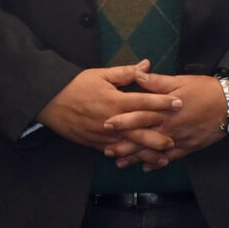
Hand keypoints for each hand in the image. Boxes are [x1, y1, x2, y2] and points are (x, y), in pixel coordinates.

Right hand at [38, 62, 173, 153]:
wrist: (49, 101)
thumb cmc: (75, 85)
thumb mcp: (100, 74)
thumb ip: (126, 72)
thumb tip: (146, 65)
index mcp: (115, 100)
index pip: (144, 101)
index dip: (163, 102)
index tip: (179, 103)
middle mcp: (112, 120)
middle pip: (141, 129)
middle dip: (161, 133)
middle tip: (178, 136)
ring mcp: (104, 134)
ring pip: (130, 145)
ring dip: (148, 152)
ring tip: (165, 157)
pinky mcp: (95, 144)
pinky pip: (115, 152)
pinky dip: (128, 158)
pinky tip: (140, 163)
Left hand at [107, 71, 228, 167]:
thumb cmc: (205, 89)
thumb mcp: (180, 81)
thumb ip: (157, 82)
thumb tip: (136, 75)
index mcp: (166, 110)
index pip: (139, 116)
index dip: (122, 121)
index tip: (106, 125)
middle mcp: (170, 127)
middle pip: (143, 138)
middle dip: (125, 146)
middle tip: (107, 151)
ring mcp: (180, 139)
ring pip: (155, 152)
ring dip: (137, 159)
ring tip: (121, 164)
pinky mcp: (190, 146)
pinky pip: (172, 158)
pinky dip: (158, 164)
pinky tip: (148, 168)